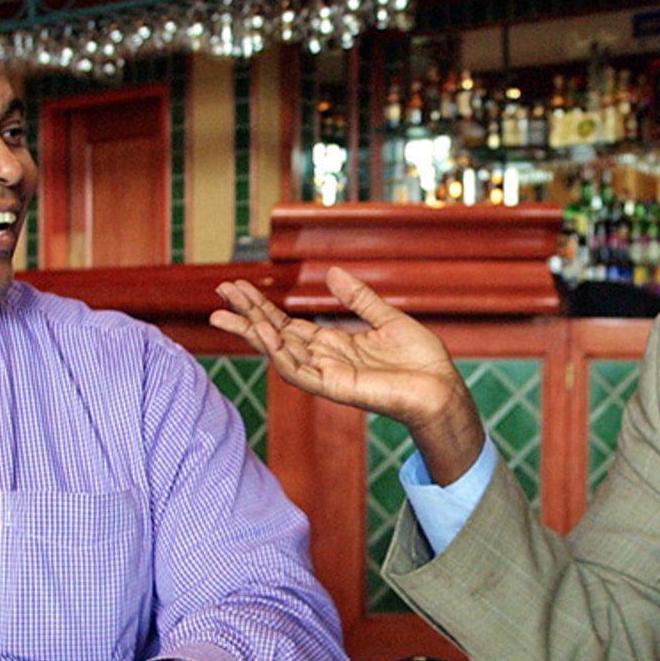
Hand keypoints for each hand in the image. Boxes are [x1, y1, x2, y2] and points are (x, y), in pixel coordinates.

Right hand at [212, 266, 485, 484]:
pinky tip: (264, 334)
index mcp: (334, 343)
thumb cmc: (421, 360)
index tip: (236, 287)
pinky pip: (299, 372)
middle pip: (275, 336)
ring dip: (255, 334)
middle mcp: (324, 359)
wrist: (442, 388)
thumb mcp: (387, 318)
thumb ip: (359, 298)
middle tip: (217, 298)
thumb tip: (332, 273)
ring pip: (279, 354)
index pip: (287, 323)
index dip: (261, 306)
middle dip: (246, 318)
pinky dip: (280, 354)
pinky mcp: (336, 387)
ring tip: (230, 314)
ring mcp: (327, 375)